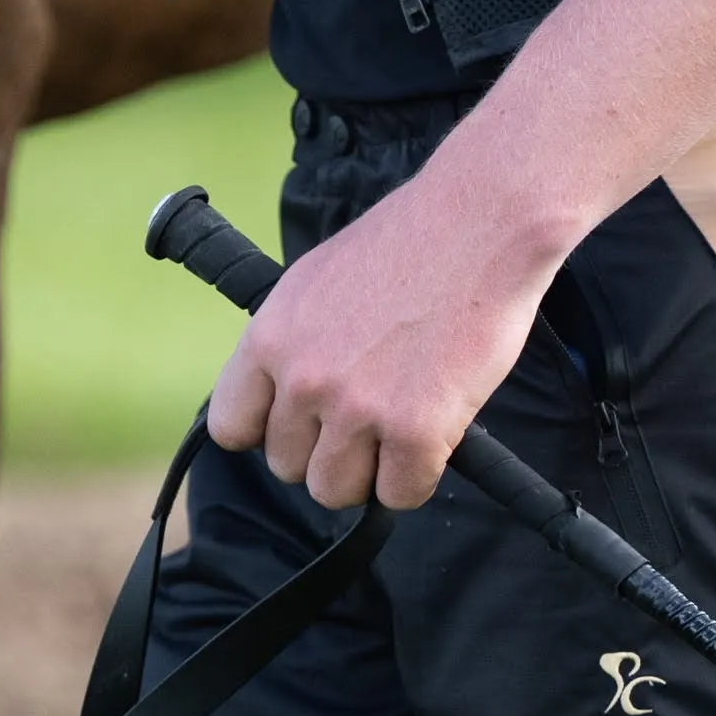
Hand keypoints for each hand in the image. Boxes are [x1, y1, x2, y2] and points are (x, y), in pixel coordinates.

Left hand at [204, 176, 561, 510]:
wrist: (483, 221)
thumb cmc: (408, 242)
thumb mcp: (314, 282)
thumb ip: (291, 343)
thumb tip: (280, 395)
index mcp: (270, 340)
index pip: (232, 427)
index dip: (269, 431)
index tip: (300, 422)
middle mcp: (304, 379)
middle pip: (288, 467)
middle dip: (326, 450)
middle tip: (367, 418)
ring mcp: (358, 409)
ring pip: (336, 490)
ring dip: (367, 473)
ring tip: (395, 433)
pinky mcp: (416, 431)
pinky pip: (400, 495)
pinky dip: (417, 477)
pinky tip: (433, 440)